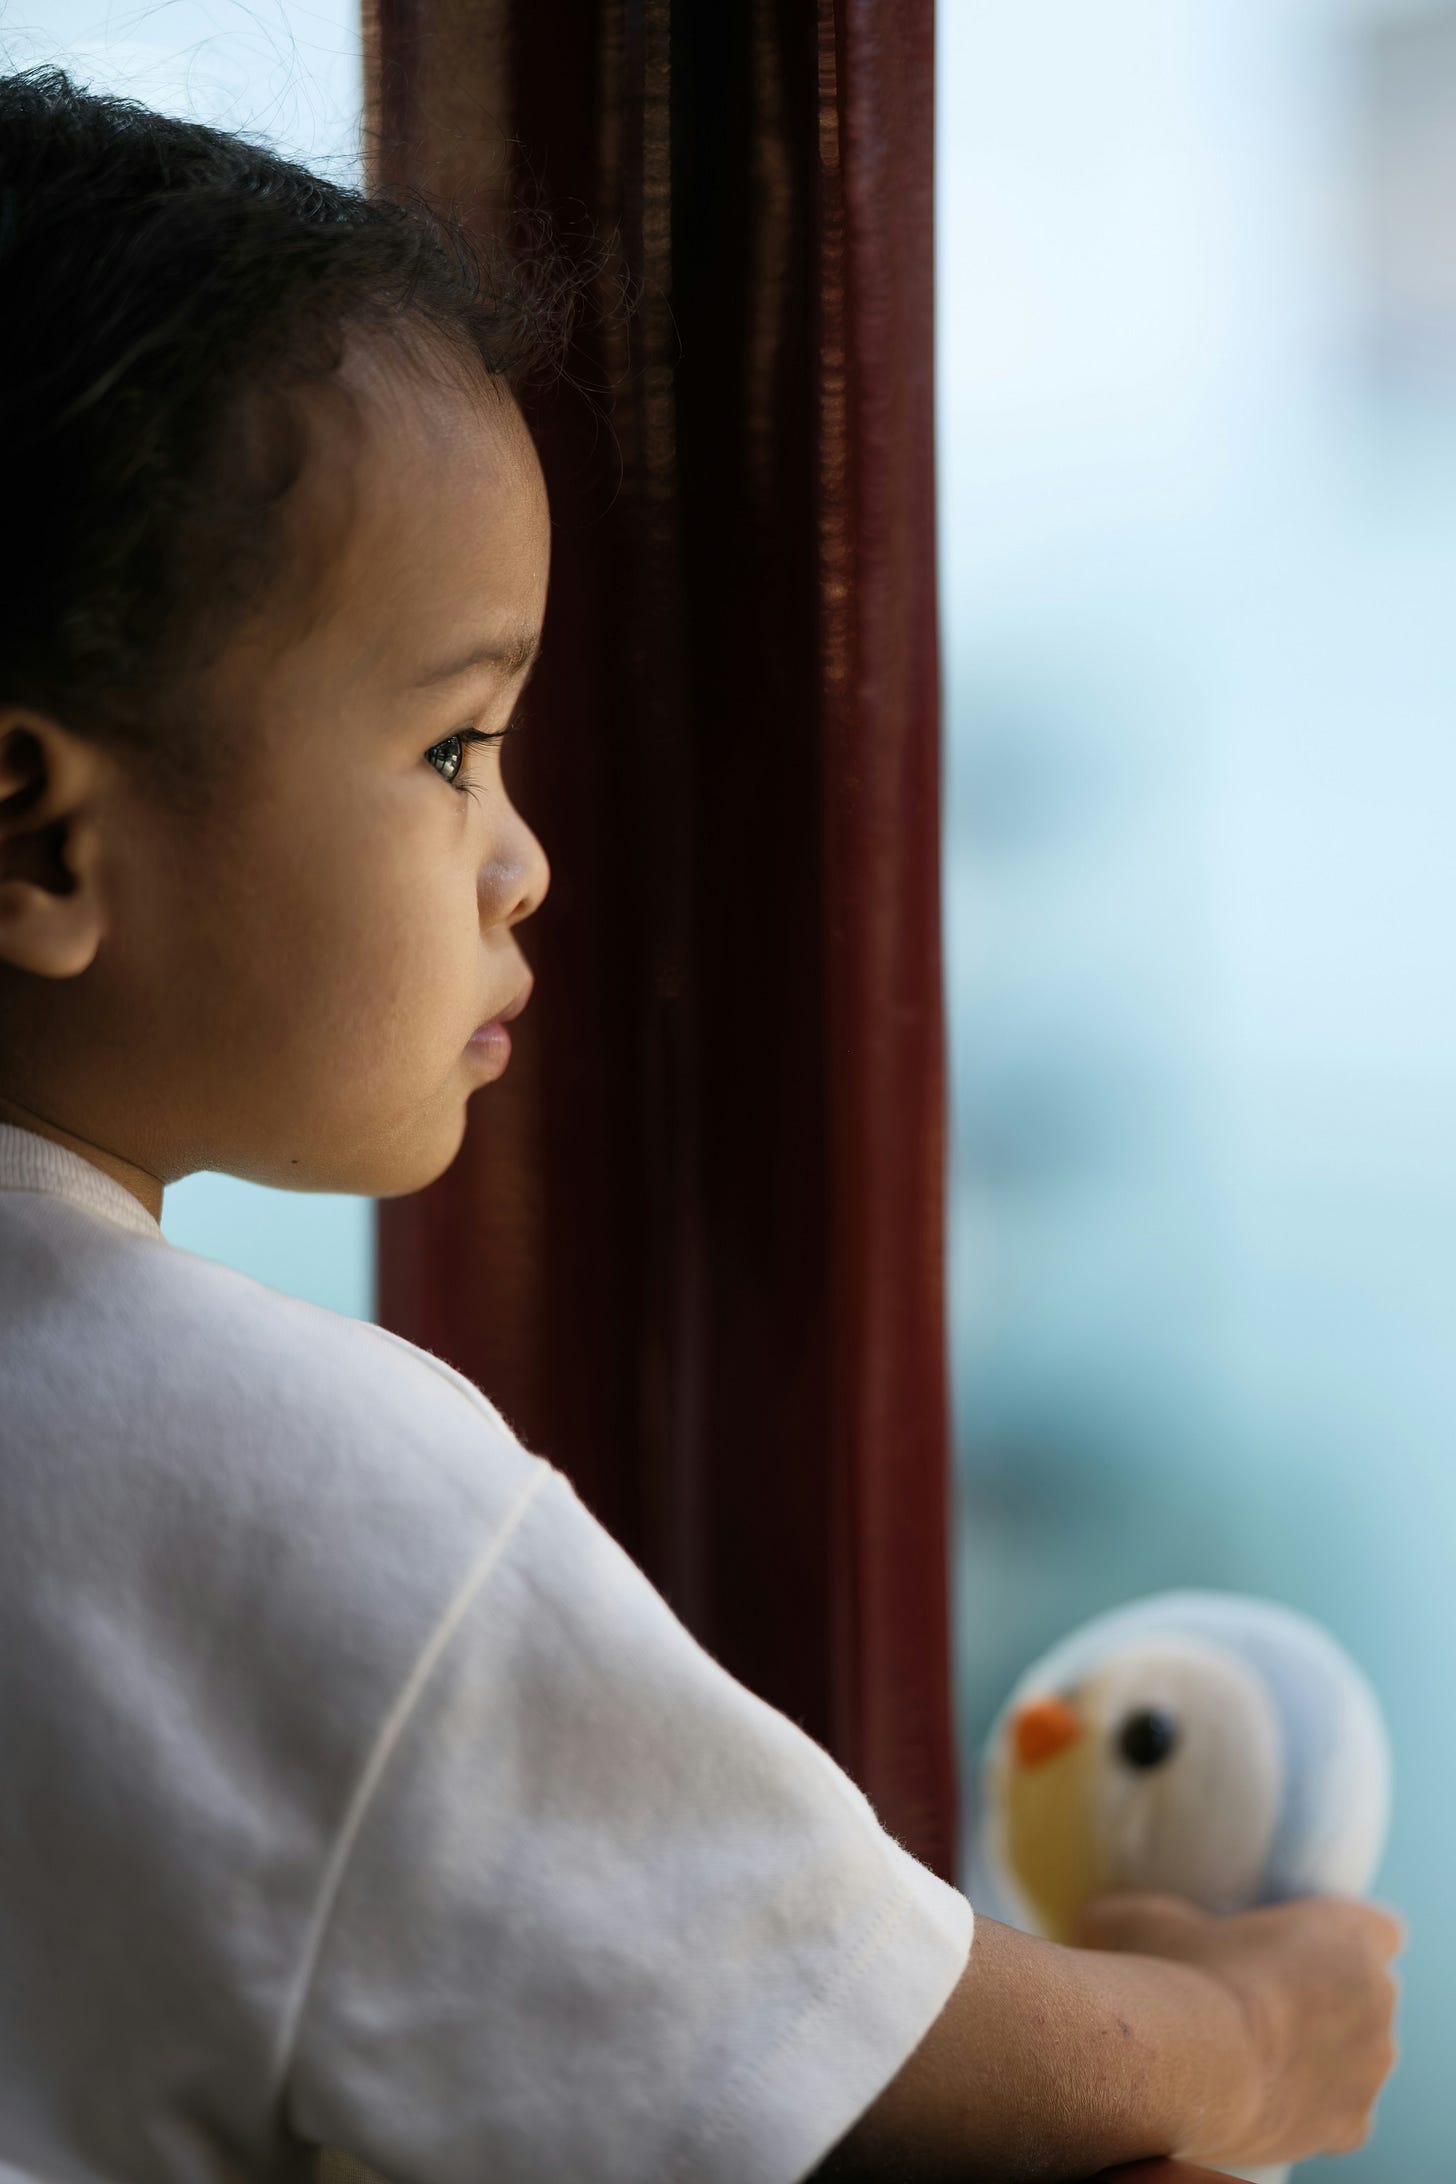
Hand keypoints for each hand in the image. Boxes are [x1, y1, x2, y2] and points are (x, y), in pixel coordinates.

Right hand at [1075, 1891, 1403, 2166]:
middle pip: (1366, 1992)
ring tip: (1250, 2056)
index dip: (1337, 1938)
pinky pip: (1340, 2112)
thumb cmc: (1171, 1972)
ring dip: (1320, 2054)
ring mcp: (1370, 2067)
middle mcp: (1376, 1996)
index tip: (1293, 1947)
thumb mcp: (1144, 1915)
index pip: (1378, 1929)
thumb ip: (1158, 1912)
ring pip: (1357, 2055)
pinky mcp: (1351, 2126)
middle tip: (1255, 2001)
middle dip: (1324, 1998)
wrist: (1182, 2062)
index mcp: (1345, 1932)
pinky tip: (1259, 2098)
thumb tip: (1106, 1917)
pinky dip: (1308, 2108)